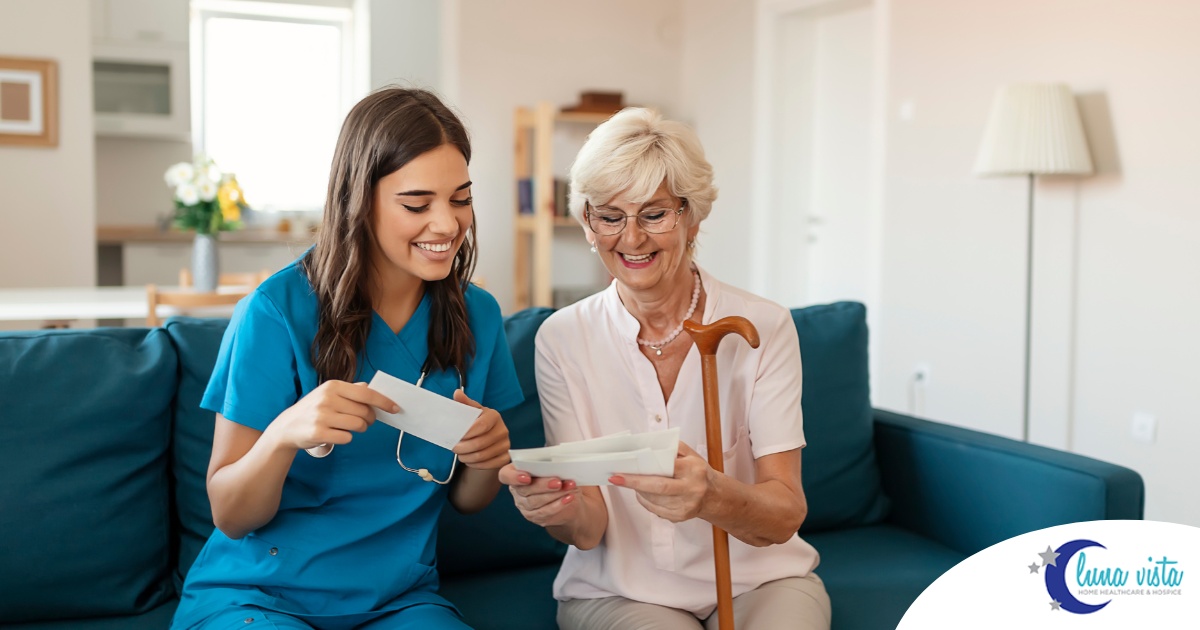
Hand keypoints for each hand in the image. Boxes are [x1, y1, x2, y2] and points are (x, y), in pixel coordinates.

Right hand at [269, 381, 395, 450]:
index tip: (395, 408)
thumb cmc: (314, 409)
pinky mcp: (319, 433)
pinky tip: (336, 434)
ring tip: (349, 427)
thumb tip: (372, 388)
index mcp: (333, 386)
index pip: (366, 394)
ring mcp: (322, 416)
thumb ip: (351, 390)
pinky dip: (346, 438)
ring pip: (358, 425)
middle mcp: (327, 399)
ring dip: (359, 429)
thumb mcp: (329, 394)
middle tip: (364, 421)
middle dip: (369, 419)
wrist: (287, 427)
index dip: (384, 402)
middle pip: (364, 412)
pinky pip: (347, 438)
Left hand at [452, 390, 509, 469]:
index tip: (456, 436)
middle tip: (454, 447)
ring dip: (466, 457)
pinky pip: (488, 465)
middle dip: (463, 447)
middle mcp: (503, 430)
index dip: (467, 433)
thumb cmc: (477, 422)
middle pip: (481, 443)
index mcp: (494, 416)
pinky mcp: (505, 457)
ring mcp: (506, 445)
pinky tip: (469, 460)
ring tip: (460, 454)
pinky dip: (475, 464)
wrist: (488, 437)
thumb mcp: (471, 412)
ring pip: (482, 456)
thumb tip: (457, 393)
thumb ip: (464, 403)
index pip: (482, 425)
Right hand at [499, 464, 580, 527]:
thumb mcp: (550, 464)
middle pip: (524, 490)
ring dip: (554, 495)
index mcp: (515, 472)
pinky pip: (545, 512)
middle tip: (558, 482)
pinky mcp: (534, 516)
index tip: (527, 477)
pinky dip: (558, 505)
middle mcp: (516, 490)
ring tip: (569, 487)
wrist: (564, 493)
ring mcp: (523, 505)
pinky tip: (569, 498)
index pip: (505, 475)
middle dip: (543, 486)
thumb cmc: (554, 472)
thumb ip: (549, 462)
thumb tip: (557, 462)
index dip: (514, 477)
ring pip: (535, 502)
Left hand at [610, 442, 711, 522]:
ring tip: (627, 482)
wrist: (714, 496)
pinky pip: (655, 509)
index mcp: (694, 469)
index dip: (644, 469)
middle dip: (634, 483)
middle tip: (615, 478)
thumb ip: (672, 447)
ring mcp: (686, 506)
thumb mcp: (692, 455)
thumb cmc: (698, 472)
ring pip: (654, 500)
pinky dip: (644, 500)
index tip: (624, 468)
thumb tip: (647, 445)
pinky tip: (640, 492)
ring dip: (638, 491)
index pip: (667, 467)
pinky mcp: (680, 517)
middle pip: (659, 488)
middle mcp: (691, 489)